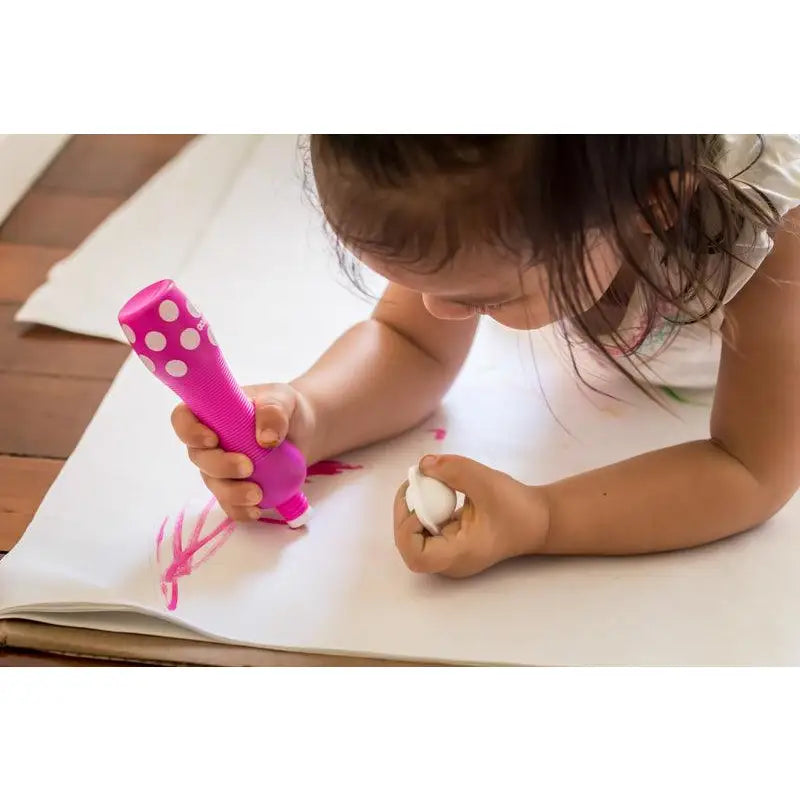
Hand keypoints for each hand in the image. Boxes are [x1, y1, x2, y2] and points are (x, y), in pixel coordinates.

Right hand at [171, 383, 317, 521]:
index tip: (213, 439)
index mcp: (212, 412)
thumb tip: (266, 438)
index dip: (190, 431)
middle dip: (219, 466)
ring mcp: (221, 467)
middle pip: (198, 457)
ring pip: (214, 484)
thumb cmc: (284, 408)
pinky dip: (241, 510)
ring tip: (257, 494)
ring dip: (232, 493)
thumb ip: (273, 411)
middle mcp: (210, 442)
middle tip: (247, 467)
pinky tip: (257, 510)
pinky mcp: (237, 487)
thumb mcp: (283, 399)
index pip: (183, 419)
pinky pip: (230, 504)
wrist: (303, 431)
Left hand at [393, 455, 549, 576]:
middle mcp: (450, 562)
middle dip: (405, 512)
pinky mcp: (450, 545)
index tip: (422, 502)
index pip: (416, 557)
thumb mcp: (485, 481)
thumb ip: (453, 470)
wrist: (538, 520)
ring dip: (413, 508)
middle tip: (415, 482)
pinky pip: (425, 530)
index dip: (407, 530)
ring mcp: (449, 555)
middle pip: (409, 546)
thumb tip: (422, 465)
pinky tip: (435, 490)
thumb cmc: (516, 506)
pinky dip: (424, 508)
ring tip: (425, 483)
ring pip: (414, 537)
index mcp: (460, 555)